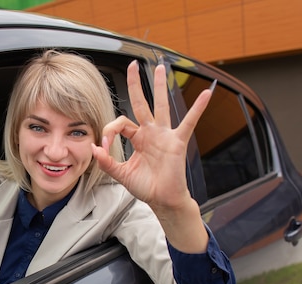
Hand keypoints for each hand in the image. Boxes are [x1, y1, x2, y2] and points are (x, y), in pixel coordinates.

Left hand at [92, 60, 213, 252]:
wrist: (162, 200)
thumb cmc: (146, 187)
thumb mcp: (121, 174)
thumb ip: (107, 162)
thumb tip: (94, 148)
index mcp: (138, 138)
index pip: (120, 123)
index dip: (109, 131)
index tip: (104, 146)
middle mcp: (151, 132)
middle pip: (141, 103)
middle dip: (135, 84)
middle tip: (133, 65)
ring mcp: (164, 135)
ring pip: (161, 106)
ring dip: (160, 86)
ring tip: (161, 68)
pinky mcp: (177, 142)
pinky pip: (189, 122)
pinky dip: (198, 108)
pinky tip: (206, 93)